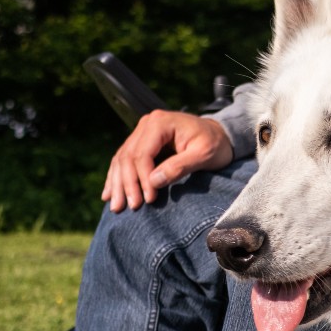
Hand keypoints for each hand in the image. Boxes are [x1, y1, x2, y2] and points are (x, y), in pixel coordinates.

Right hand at [102, 110, 234, 211]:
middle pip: (128, 157)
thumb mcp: (204, 155)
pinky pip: (124, 160)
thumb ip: (179, 166)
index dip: (142, 179)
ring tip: (116, 207)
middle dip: (126, 184)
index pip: (142, 153)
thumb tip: (153, 181)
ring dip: (117, 184)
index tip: (148, 200)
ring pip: (122, 159)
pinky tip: (109, 194)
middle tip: (126, 208)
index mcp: (160, 123)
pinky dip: (117, 178)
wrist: (220, 135)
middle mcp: (146, 124)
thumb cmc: (216, 144)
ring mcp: (142, 132)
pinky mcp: (142, 142)